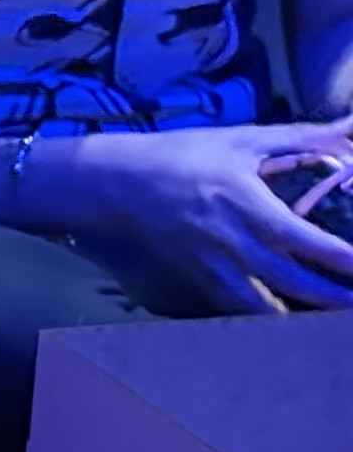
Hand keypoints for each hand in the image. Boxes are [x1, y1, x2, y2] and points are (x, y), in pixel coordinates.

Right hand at [64, 119, 352, 309]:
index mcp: (244, 202)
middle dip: (331, 297)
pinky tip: (290, 322)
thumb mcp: (241, 140)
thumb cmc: (184, 155)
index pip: (301, 239)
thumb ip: (297, 138)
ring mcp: (212, 263)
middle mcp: (230, 240)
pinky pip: (236, 305)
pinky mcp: (199, 275)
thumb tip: (346, 129)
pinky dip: (265, 316)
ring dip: (301, 316)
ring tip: (333, 320)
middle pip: (289, 281)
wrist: (120, 182)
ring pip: (262, 304)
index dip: (338, 258)